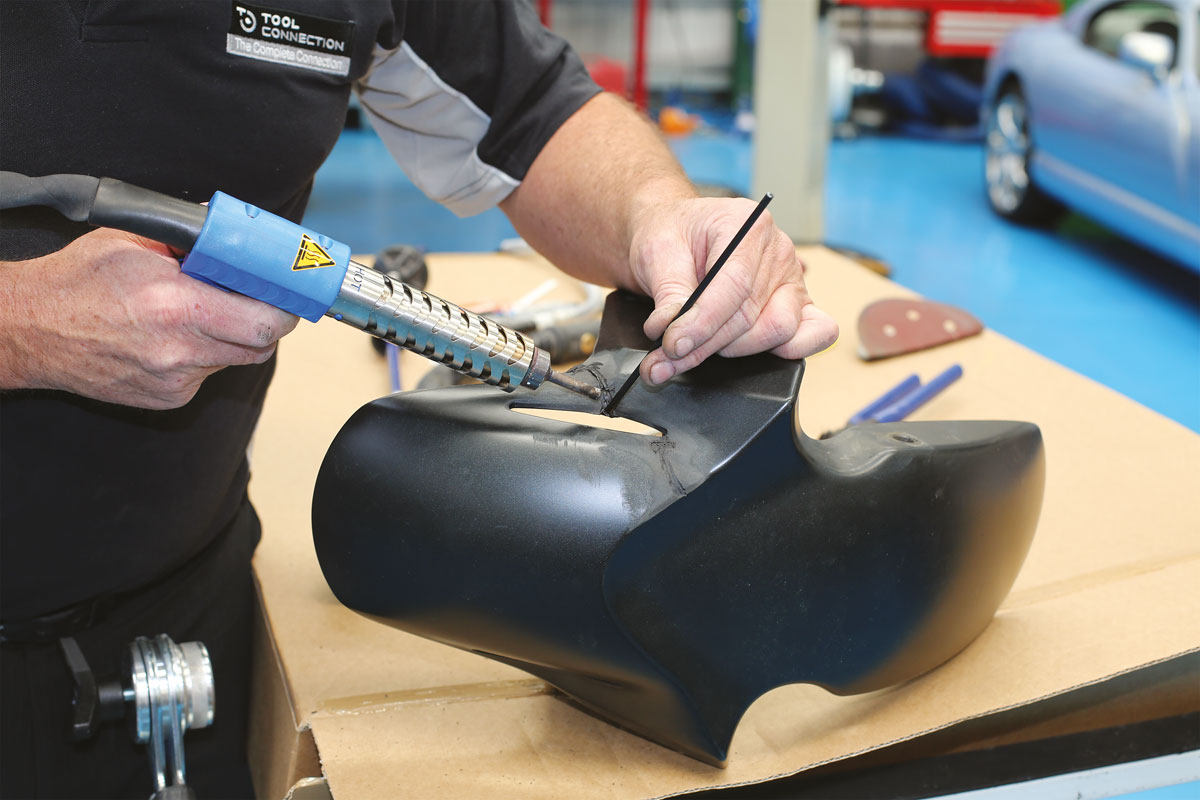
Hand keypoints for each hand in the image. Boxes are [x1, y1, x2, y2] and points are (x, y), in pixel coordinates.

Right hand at [0, 227, 297, 408]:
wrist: (30, 330)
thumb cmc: (77, 282)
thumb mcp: (133, 242)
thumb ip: (192, 241)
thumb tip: (234, 236)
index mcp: (176, 304)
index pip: (264, 320)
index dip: (283, 308)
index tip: (287, 295)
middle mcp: (179, 349)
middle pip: (260, 345)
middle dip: (266, 322)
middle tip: (256, 302)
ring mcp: (174, 379)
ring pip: (235, 359)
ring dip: (232, 337)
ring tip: (199, 314)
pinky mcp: (167, 399)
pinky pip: (208, 375)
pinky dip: (203, 356)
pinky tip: (172, 338)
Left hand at [628, 197, 837, 384]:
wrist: (677, 235)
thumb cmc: (672, 235)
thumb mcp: (657, 252)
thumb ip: (668, 294)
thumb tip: (674, 333)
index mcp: (746, 224)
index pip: (734, 285)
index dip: (702, 323)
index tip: (673, 346)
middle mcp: (777, 250)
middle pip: (752, 314)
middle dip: (706, 344)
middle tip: (666, 358)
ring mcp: (791, 279)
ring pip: (779, 330)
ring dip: (734, 349)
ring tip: (695, 346)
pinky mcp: (796, 305)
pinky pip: (817, 333)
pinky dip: (789, 350)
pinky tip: (747, 349)